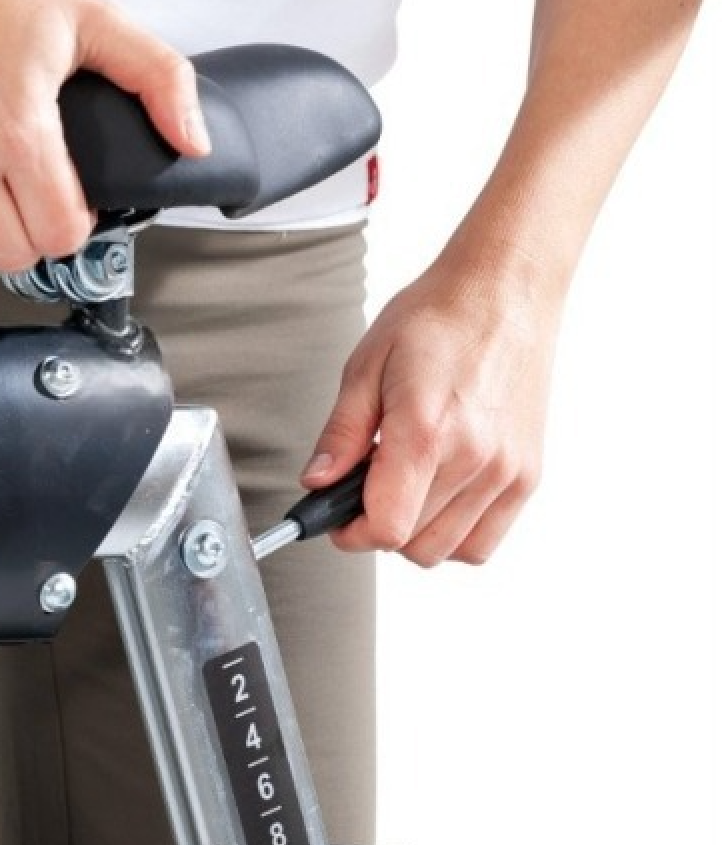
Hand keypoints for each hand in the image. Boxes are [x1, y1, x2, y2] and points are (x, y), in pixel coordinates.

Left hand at [301, 259, 558, 565]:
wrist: (503, 293)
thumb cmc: (435, 320)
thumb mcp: (366, 366)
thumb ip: (341, 434)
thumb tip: (316, 482)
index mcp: (427, 431)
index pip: (387, 527)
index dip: (350, 531)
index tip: (336, 515)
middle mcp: (476, 459)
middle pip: (413, 545)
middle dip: (378, 527)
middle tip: (365, 488)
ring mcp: (508, 471)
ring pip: (448, 551)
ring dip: (415, 533)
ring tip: (404, 483)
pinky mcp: (528, 474)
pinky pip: (484, 541)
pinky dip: (454, 533)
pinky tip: (437, 493)